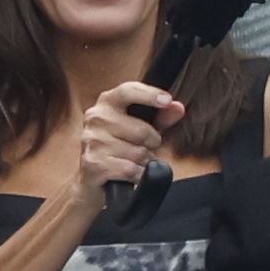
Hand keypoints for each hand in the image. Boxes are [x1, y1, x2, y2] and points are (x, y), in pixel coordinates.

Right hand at [77, 80, 185, 199]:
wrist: (91, 178)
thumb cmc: (118, 149)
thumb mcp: (140, 129)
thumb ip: (160, 118)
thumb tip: (177, 107)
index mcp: (106, 103)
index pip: (128, 91)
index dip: (149, 95)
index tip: (167, 100)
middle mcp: (96, 118)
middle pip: (142, 130)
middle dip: (151, 143)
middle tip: (143, 148)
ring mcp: (92, 140)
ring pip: (138, 153)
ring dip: (143, 162)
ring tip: (132, 162)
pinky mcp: (93, 163)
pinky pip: (130, 169)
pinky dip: (136, 175)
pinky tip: (128, 174)